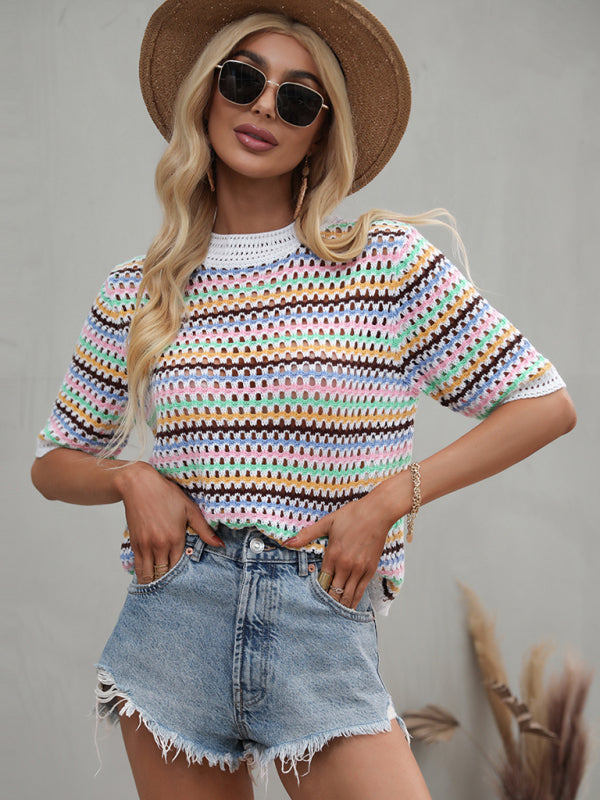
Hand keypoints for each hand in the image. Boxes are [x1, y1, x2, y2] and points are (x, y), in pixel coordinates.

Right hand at [115, 462, 222, 583]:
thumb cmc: (165, 494)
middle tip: (173, 587)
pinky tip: (149, 575)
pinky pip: (137, 567)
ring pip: (147, 575)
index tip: (185, 580)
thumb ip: (204, 530)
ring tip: (160, 583)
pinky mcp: (134, 543)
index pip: (178, 568)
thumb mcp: (189, 509)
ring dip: (153, 581)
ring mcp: (144, 545)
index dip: (181, 576)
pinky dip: (142, 574)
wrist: (138, 485)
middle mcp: (159, 545)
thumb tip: (220, 544)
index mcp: (175, 538)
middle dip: (167, 582)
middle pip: (162, 575)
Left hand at [286, 492, 396, 608]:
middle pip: (334, 592)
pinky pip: (361, 591)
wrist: (377, 513)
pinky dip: (354, 601)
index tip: (311, 599)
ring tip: (333, 614)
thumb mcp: (327, 522)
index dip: (317, 591)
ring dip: (340, 605)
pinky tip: (350, 607)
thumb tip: (288, 542)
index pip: (322, 581)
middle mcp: (346, 565)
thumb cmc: (352, 515)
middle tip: (320, 612)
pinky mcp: (370, 570)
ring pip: (348, 595)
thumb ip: (307, 535)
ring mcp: (359, 569)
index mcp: (333, 554)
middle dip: (327, 602)